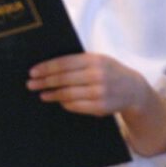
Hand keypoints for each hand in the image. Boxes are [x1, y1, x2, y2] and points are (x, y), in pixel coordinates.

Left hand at [27, 52, 146, 115]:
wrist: (134, 89)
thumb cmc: (109, 71)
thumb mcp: (97, 60)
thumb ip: (77, 61)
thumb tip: (47, 67)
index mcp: (94, 60)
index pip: (63, 63)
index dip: (46, 68)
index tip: (32, 72)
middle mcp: (97, 75)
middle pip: (63, 79)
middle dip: (44, 82)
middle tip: (31, 84)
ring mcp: (100, 92)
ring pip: (68, 93)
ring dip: (52, 94)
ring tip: (41, 94)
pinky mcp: (101, 107)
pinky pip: (77, 106)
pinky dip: (65, 103)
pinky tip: (58, 101)